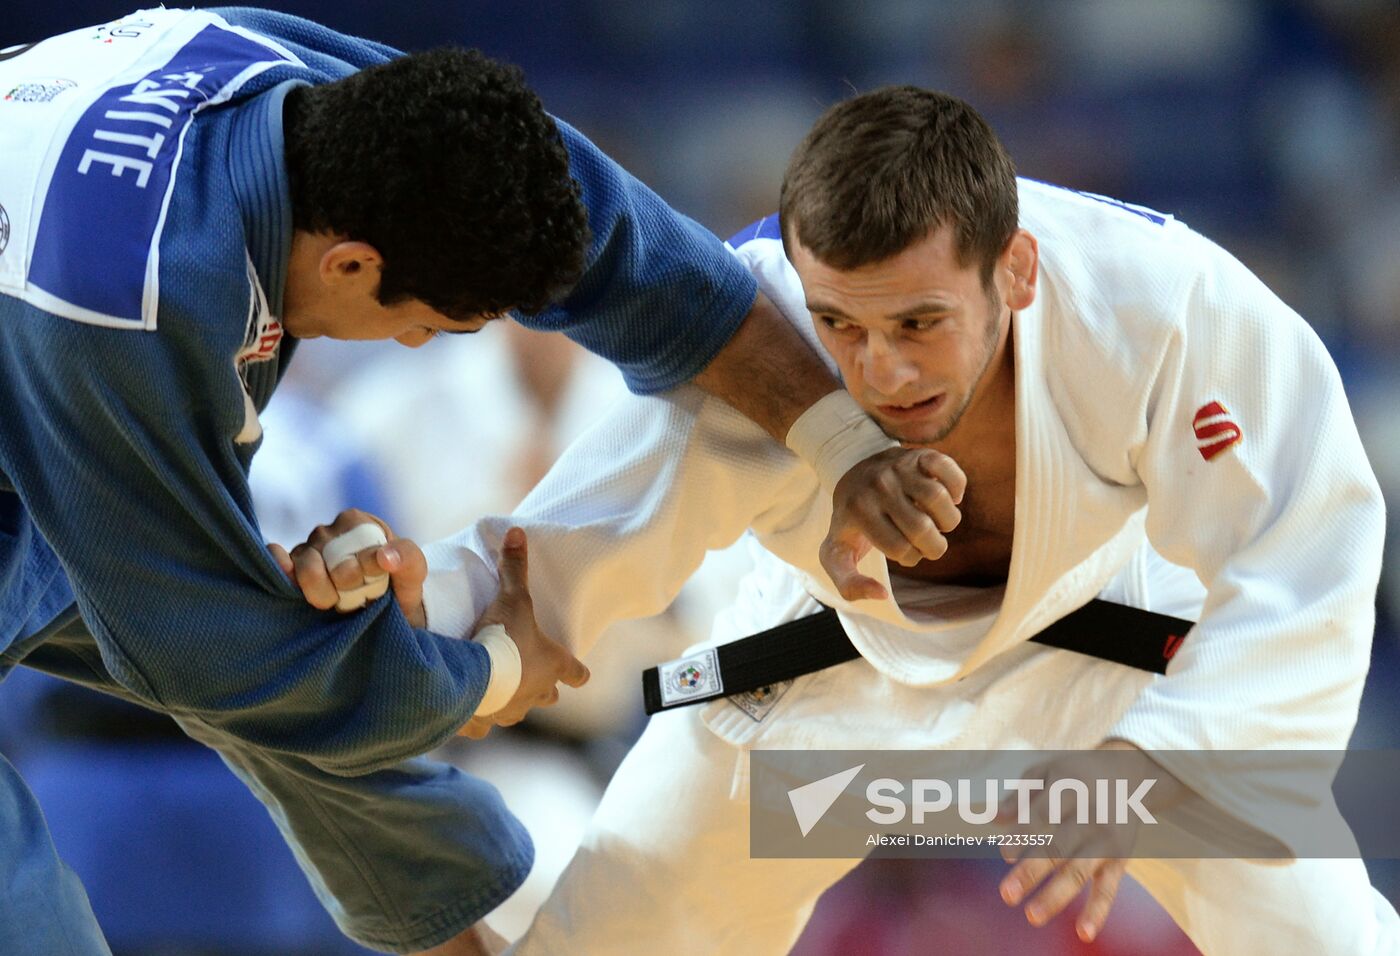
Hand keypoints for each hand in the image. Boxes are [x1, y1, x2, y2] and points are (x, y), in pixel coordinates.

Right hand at [269, 509, 426, 626]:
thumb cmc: (398, 586)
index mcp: (358, 522)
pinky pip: (276, 563)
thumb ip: (409, 559)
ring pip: (307, 572)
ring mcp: (306, 549)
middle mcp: (328, 531)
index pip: (358, 550)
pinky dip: (283, 573)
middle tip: (361, 595)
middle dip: (349, 589)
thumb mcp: (414, 574)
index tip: (378, 584)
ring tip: (341, 600)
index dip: (369, 576)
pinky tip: (294, 586)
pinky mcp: (289, 569)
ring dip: (326, 596)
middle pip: (332, 564)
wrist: (382, 608)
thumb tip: (384, 556)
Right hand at [457, 527, 589, 738]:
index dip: (578, 672)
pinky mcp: (481, 723)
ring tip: (497, 692)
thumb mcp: (513, 598)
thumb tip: (517, 532)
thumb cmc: (502, 638)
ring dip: (511, 703)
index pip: (577, 673)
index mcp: (551, 666)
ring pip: (517, 713)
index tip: (580, 673)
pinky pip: (482, 726)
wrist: (469, 676)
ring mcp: (509, 712)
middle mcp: (536, 693)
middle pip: (549, 697)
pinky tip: (469, 712)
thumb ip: (516, 568)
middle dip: (543, 690)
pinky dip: (477, 718)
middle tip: (533, 679)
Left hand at [819, 447, 966, 599]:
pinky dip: (957, 490)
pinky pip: (951, 473)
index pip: (900, 549)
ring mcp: (900, 467)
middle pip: (922, 528)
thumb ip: (848, 584)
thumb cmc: (851, 520)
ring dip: (949, 521)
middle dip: (933, 546)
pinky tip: (948, 498)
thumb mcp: (837, 553)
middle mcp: (879, 485)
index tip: (904, 550)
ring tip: (939, 523)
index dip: (910, 558)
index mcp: (858, 510)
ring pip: (939, 500)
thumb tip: (881, 594)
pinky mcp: (921, 455)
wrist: (852, 469)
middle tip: (927, 542)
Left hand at [997, 741, 1178, 942]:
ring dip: (1056, 896)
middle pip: (1059, 847)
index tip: (1005, 854)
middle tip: (1006, 895)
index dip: (1025, 834)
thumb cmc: (1074, 774)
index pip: (1044, 814)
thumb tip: (993, 818)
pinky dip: (1098, 911)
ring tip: (1032, 916)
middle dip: (1032, 871)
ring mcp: (1107, 840)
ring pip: (1080, 871)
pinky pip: (1109, 888)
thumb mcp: (1047, 772)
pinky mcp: (1120, 859)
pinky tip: (1083, 933)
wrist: (1129, 773)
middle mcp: (1091, 815)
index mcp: (1070, 788)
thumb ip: (1020, 795)